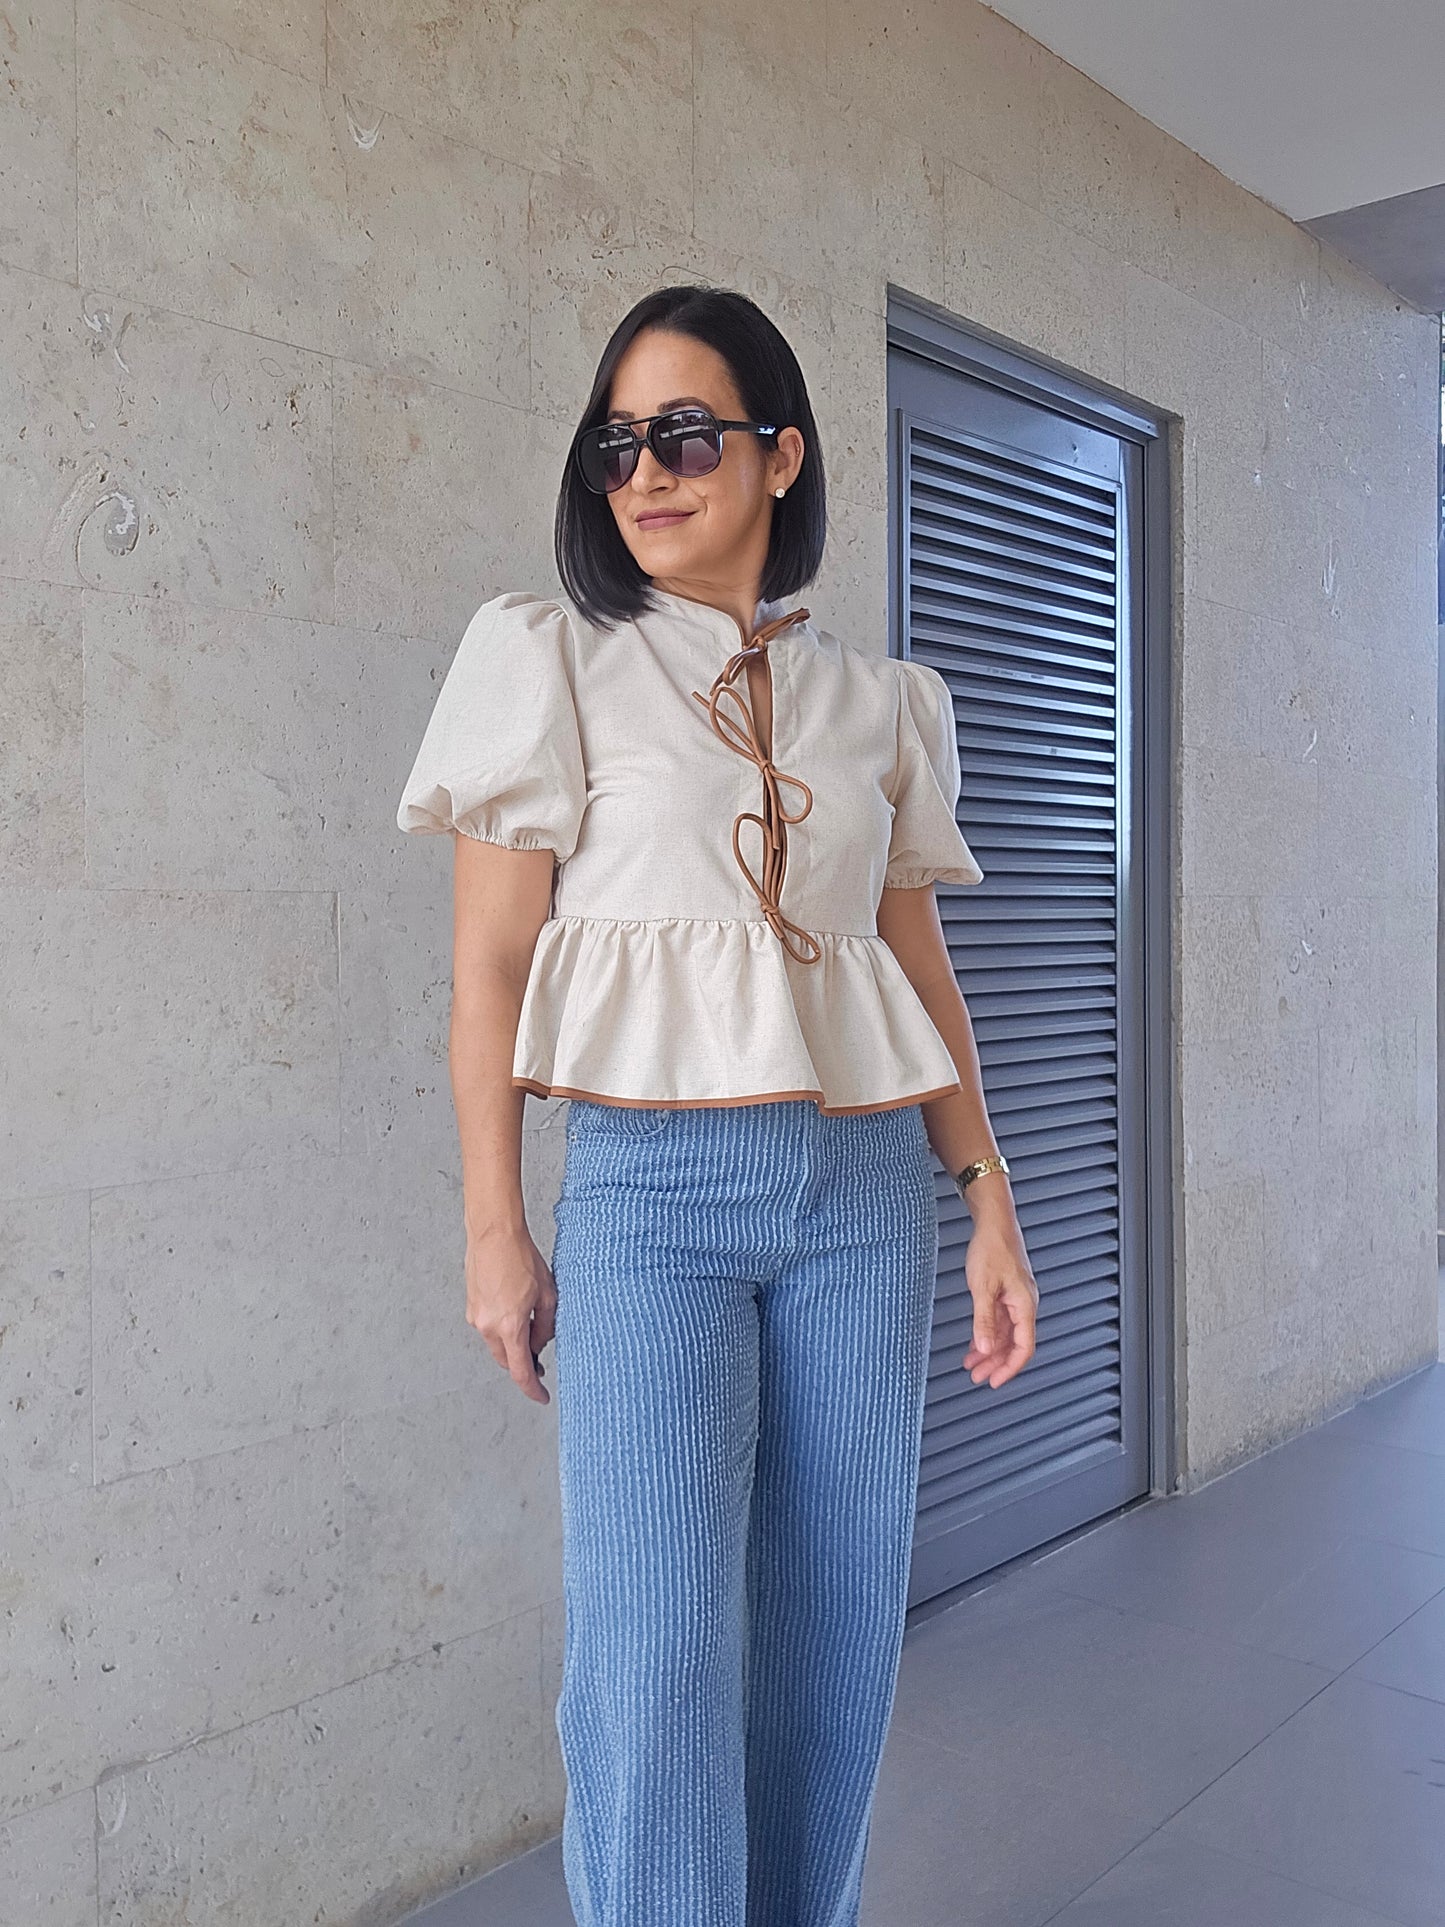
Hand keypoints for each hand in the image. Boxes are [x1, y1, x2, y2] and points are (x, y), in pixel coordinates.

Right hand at [466, 1222, 556, 1404]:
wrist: (494, 1234)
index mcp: (509, 1326)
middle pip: (507, 1360)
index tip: (542, 1396)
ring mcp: (476, 1316)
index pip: (520, 1371)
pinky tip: (514, 1308)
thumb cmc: (521, 1258)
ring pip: (497, 1343)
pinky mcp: (471, 1306)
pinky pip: (489, 1327)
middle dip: (523, 1364)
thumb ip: (546, 1327)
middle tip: (540, 1360)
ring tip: (530, 1320)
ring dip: (513, 1342)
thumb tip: (540, 1344)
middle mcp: (488, 1326)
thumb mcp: (548, 1295)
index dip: (532, 1388)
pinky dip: (502, 1328)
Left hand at [962, 1219, 1038, 1388]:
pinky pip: (999, 1322)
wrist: (994, 1223)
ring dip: (989, 1350)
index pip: (1023, 1348)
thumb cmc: (993, 1247)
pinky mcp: (1006, 1293)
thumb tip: (984, 1347)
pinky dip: (987, 1334)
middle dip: (996, 1363)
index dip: (1009, 1368)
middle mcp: (1024, 1305)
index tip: (994, 1381)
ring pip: (1005, 1334)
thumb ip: (984, 1319)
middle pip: (1014, 1344)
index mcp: (1025, 1305)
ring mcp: (1015, 1300)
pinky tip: (975, 1342)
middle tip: (978, 1377)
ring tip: (972, 1364)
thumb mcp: (983, 1287)